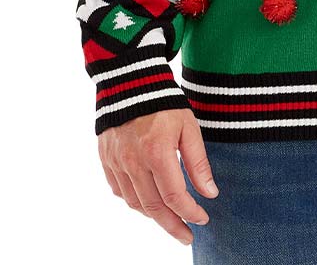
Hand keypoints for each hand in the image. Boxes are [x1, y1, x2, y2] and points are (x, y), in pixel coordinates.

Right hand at [98, 108, 218, 244]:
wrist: (130, 81)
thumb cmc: (165, 102)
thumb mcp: (189, 127)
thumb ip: (198, 162)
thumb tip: (210, 193)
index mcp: (157, 152)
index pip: (174, 197)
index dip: (190, 212)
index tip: (202, 219)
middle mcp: (134, 162)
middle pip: (153, 208)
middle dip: (173, 225)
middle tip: (187, 236)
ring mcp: (117, 163)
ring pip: (135, 203)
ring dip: (154, 217)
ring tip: (171, 220)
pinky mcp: (106, 160)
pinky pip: (120, 191)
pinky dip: (135, 202)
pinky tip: (148, 202)